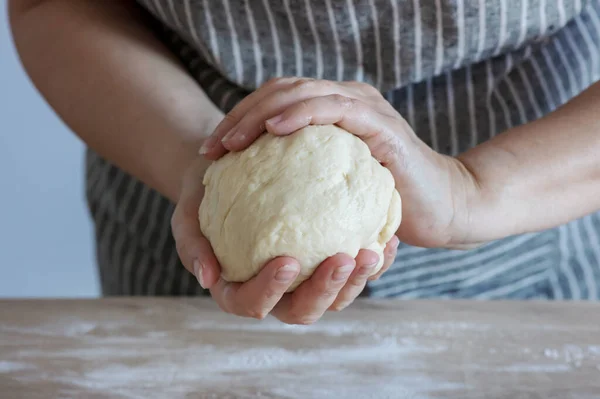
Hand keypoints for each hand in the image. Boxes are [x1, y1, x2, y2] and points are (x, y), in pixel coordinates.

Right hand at [171, 154, 399, 324]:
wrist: (229, 173)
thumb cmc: (204, 198)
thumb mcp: (187, 216)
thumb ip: (193, 245)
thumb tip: (208, 276)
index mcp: (239, 289)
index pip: (252, 303)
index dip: (270, 290)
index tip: (288, 261)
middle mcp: (275, 291)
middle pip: (301, 309)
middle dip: (324, 291)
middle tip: (343, 259)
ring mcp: (303, 279)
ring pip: (333, 297)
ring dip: (354, 281)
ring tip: (371, 252)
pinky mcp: (324, 259)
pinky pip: (351, 270)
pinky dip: (372, 260)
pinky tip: (386, 239)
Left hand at [200, 77, 482, 248]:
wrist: (441, 209)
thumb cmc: (387, 206)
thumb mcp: (337, 191)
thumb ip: (306, 181)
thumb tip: (259, 197)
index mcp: (334, 112)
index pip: (278, 101)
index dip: (241, 119)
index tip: (212, 152)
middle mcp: (347, 100)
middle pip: (282, 91)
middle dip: (241, 115)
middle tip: (213, 147)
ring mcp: (364, 107)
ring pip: (301, 92)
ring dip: (261, 113)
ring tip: (231, 141)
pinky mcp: (379, 122)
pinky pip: (332, 109)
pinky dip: (301, 114)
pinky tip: (273, 131)